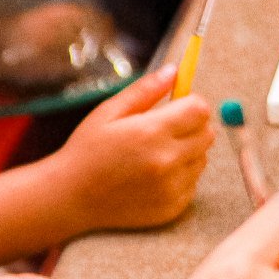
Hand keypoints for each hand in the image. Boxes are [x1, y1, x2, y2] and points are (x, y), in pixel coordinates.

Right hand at [54, 63, 213, 234]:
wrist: (70, 198)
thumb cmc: (86, 151)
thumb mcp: (108, 113)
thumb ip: (144, 90)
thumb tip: (174, 71)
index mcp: (152, 132)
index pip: (200, 110)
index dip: (190, 104)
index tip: (174, 107)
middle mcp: (167, 161)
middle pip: (207, 134)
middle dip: (191, 126)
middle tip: (162, 130)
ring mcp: (172, 187)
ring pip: (202, 159)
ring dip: (187, 152)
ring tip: (155, 155)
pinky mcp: (173, 207)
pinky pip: (193, 183)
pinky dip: (180, 176)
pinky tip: (153, 176)